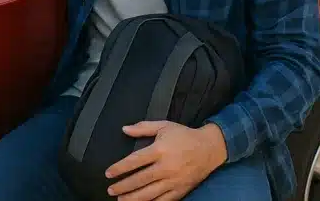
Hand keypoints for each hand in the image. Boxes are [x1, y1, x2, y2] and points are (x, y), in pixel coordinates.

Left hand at [104, 122, 227, 200]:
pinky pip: (164, 200)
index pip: (135, 161)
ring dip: (134, 198)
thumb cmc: (184, 136)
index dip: (120, 168)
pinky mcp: (181, 190)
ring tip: (121, 200)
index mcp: (160, 150)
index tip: (108, 173)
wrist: (210, 148)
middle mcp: (166, 167)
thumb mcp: (164, 126)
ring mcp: (174, 181)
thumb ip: (143, 128)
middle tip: (111, 190)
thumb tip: (124, 129)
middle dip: (123, 186)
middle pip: (140, 180)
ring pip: (150, 193)